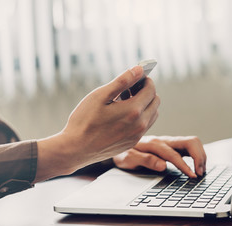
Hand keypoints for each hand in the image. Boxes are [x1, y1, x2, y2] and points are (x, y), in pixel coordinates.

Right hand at [35, 66, 159, 181]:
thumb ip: (122, 81)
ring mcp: (137, 135)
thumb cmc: (84, 120)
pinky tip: (123, 113)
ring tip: (125, 100)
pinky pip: (144, 125)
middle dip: (147, 91)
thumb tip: (139, 69)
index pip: (151, 90)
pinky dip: (140, 116)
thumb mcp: (100, 95)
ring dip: (145, 104)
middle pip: (155, 102)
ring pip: (152, 114)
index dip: (146, 80)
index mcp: (133, 111)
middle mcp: (140, 124)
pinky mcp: (132, 142)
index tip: (137, 77)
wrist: (76, 149)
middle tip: (130, 88)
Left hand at [113, 136, 206, 177]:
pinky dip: (197, 155)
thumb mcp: (129, 159)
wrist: (120, 147)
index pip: (174, 154)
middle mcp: (164, 140)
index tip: (193, 176)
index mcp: (154, 144)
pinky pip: (190, 147)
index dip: (185, 166)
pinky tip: (197, 165)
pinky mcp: (173, 146)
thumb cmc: (124, 153)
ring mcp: (170, 142)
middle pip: (190, 142)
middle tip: (200, 173)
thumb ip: (146, 160)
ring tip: (201, 170)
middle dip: (199, 157)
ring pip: (192, 143)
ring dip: (200, 155)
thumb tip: (163, 165)